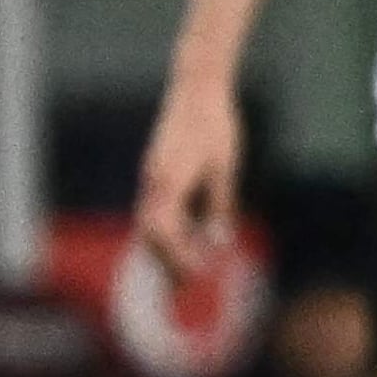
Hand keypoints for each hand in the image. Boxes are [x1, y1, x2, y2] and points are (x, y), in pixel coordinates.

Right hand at [136, 74, 243, 278]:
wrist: (196, 87)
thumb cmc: (216, 125)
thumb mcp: (226, 168)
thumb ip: (219, 205)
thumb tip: (218, 242)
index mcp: (168, 182)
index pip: (164, 232)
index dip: (177, 258)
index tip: (196, 277)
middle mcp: (153, 181)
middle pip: (150, 233)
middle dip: (166, 262)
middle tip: (186, 289)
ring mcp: (152, 175)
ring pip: (149, 222)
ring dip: (164, 249)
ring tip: (183, 274)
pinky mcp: (157, 169)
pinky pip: (156, 208)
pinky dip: (166, 229)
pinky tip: (186, 240)